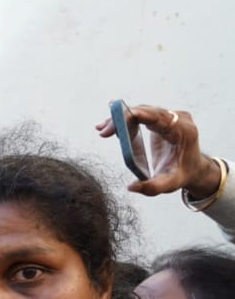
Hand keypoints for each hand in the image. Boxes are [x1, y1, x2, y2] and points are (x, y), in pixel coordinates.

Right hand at [94, 104, 221, 197]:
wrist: (194, 168)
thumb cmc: (183, 175)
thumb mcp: (170, 184)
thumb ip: (152, 187)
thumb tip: (131, 187)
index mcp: (183, 131)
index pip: (156, 116)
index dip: (132, 116)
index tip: (113, 124)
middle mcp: (179, 119)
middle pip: (146, 111)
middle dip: (122, 119)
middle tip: (102, 131)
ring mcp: (172, 117)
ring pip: (143, 111)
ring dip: (122, 119)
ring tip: (104, 130)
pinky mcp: (164, 118)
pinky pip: (144, 114)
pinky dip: (127, 120)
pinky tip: (113, 125)